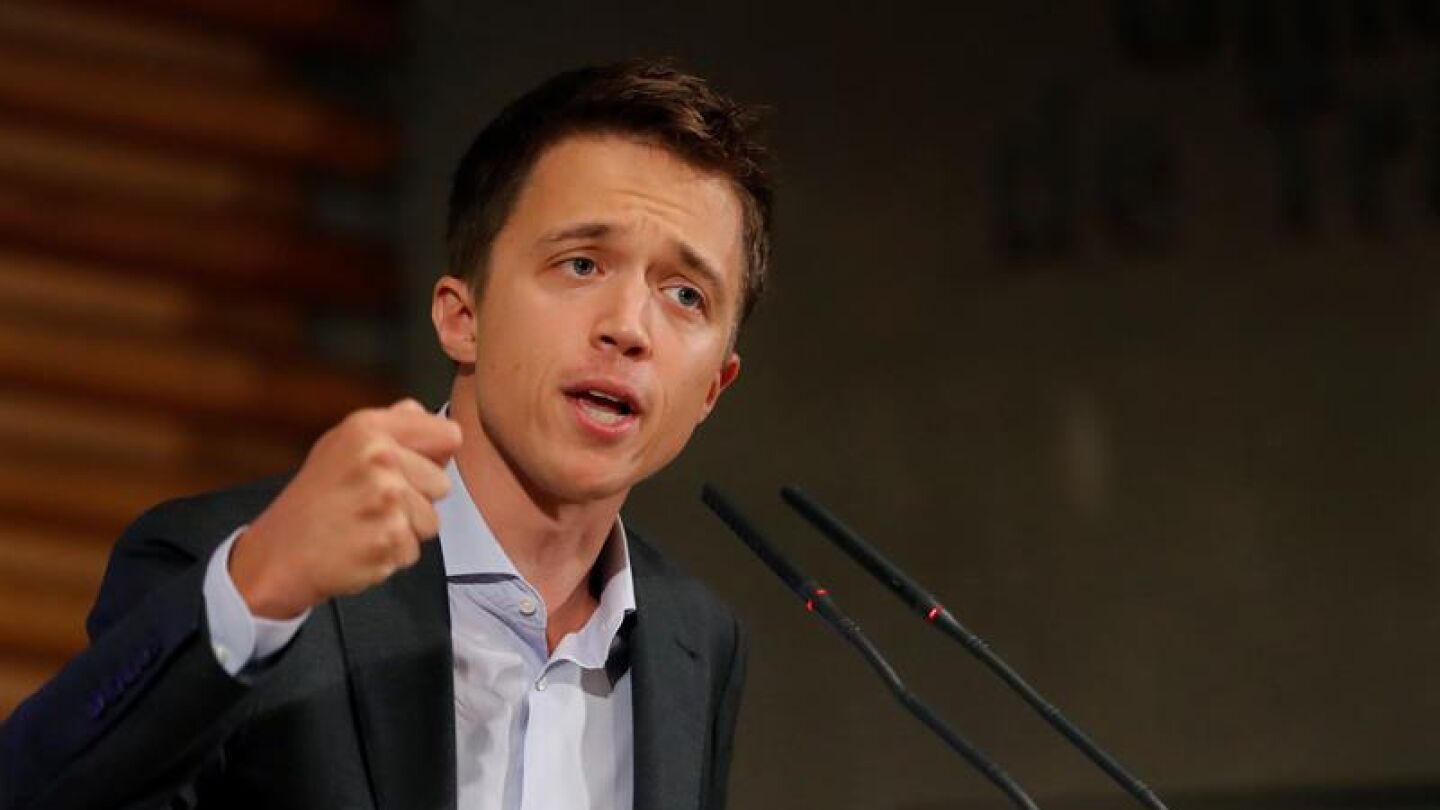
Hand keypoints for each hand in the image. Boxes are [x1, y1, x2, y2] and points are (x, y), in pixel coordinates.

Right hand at [229, 399, 462, 618]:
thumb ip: (389, 425)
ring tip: (365, 525)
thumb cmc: (310, 502)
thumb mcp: (339, 445)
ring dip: (404, 530)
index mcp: (369, 429)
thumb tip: (425, 412)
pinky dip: (391, 555)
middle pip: (442, 484)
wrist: (277, 556)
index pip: (448, 434)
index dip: (436, 456)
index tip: (413, 467)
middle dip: (416, 499)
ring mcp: (386, 500)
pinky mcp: (389, 539)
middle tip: (371, 504)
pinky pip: (414, 550)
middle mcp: (380, 458)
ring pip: (431, 521)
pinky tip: (361, 546)